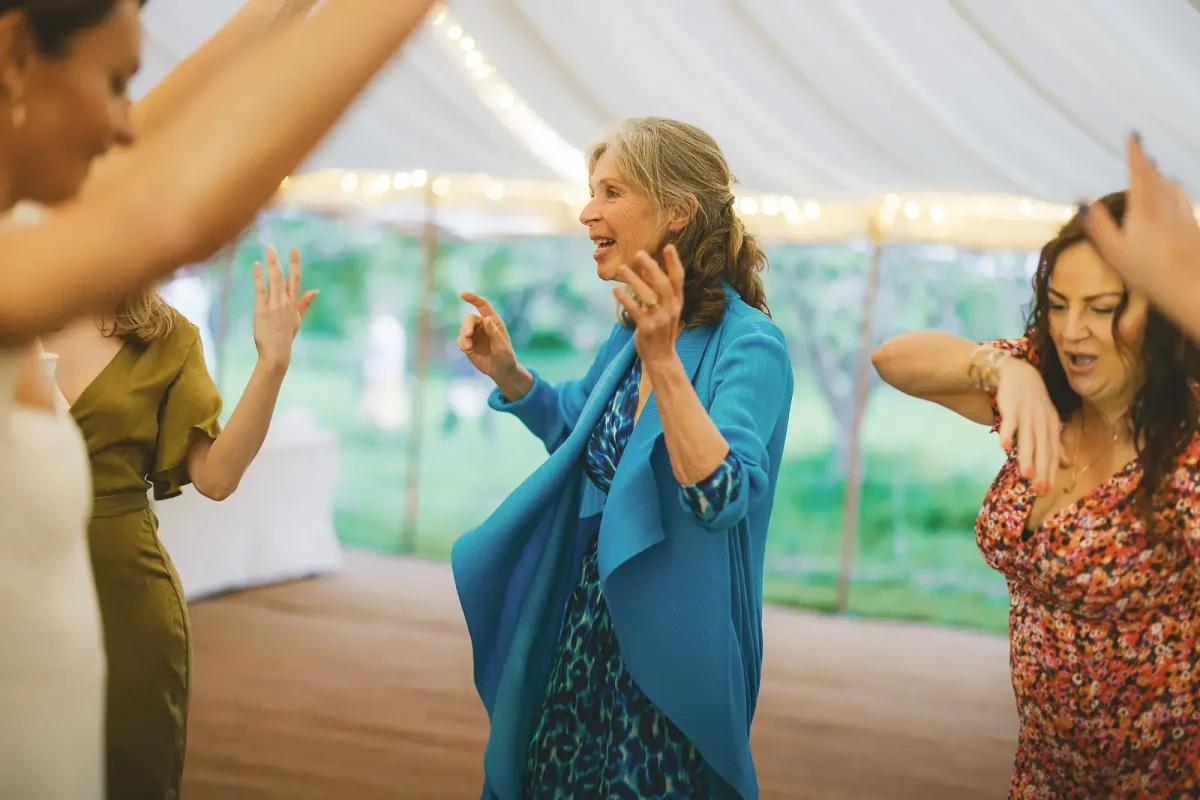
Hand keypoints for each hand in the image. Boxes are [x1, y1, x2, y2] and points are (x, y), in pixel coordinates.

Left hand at [252, 245, 316, 368]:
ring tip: (268, 250)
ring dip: (271, 264)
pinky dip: (259, 277)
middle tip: (272, 245)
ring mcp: (274, 305)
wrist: (277, 353)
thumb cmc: (286, 336)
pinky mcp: (262, 310)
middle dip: (279, 260)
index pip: (296, 278)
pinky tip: (257, 265)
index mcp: (293, 303)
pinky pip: (261, 290)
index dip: (295, 263)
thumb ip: (305, 303)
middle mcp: (285, 302)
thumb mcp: (297, 319)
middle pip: (283, 276)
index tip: (294, 249)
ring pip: (274, 280)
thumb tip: (316, 290)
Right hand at [458, 291, 526, 393]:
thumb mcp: (502, 346)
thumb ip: (494, 333)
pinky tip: (468, 350)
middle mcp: (482, 325)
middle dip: (466, 326)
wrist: (501, 371)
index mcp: (493, 321)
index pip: (482, 305)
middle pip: (469, 318)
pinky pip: (460, 340)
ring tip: (469, 348)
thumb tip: (486, 319)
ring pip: (462, 329)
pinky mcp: (468, 344)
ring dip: (464, 337)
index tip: (463, 294)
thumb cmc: (506, 357)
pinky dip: (462, 344)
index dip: (473, 298)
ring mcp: (474, 334)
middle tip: (467, 335)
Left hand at [614, 245, 684, 365]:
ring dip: (634, 280)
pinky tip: (615, 290)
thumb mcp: (664, 309)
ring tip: (622, 269)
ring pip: (647, 295)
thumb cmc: (661, 330)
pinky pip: (635, 310)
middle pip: (662, 284)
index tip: (669, 246)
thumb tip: (646, 270)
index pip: (678, 279)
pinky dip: (625, 299)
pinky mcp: (647, 328)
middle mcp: (671, 309)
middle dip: (651, 267)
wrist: (661, 357)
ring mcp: (659, 319)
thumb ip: (657, 290)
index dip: (674, 263)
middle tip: (639, 254)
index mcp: (677, 302)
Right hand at [994, 358, 1063, 493]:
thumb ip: (1055, 444)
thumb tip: (1067, 465)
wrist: (1020, 374)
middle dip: (1042, 470)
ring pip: (1028, 439)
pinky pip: (1010, 422)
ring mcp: (1027, 415)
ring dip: (1027, 457)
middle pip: (1042, 449)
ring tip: (1025, 475)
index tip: (1047, 490)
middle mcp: (1042, 423)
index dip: (1049, 472)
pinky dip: (1008, 433)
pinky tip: (1004, 446)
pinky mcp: (1012, 407)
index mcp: (1052, 427)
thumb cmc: (1034, 402)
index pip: (1052, 453)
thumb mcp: (1048, 422)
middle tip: (1040, 489)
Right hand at [1082, 134, 1199, 300]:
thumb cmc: (1149, 271)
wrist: (1192, 286)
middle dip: (1147, 165)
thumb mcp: (1114, 251)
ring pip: (1172, 186)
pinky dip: (1173, 192)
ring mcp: (1183, 214)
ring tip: (1155, 175)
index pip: (1139, 171)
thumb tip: (1084, 201)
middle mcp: (1167, 204)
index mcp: (1145, 206)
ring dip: (1161, 177)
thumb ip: (1098, 224)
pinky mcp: (1193, 226)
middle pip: (1157, 177)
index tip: (1133, 135)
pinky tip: (1173, 199)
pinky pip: (1181, 200)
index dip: (1135, 153)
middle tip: (1140, 155)